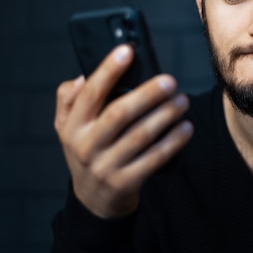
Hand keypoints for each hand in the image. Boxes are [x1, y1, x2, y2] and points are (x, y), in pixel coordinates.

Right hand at [54, 45, 192, 217]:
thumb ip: (68, 101)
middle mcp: (85, 146)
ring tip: (182, 101)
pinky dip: (172, 142)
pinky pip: (154, 159)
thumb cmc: (87, 152)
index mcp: (72, 126)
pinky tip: (186, 128)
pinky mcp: (126, 183)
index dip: (107, 71)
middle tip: (170, 81)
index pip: (89, 94)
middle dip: (147, 95)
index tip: (127, 51)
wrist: (93, 202)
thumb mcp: (67, 128)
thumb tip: (80, 77)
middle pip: (119, 114)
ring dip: (165, 116)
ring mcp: (105, 166)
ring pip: (140, 136)